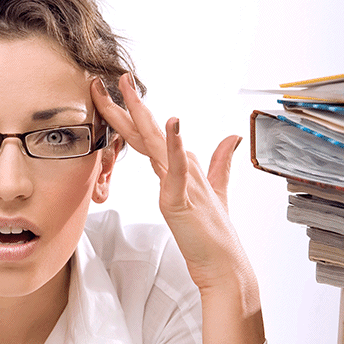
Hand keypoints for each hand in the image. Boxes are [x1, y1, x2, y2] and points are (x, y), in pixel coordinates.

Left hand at [91, 73, 263, 343]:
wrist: (222, 265)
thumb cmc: (212, 234)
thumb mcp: (214, 193)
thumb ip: (219, 164)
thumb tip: (230, 138)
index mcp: (178, 169)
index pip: (148, 136)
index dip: (132, 114)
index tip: (116, 91)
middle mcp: (179, 170)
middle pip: (148, 133)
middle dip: (128, 104)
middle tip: (113, 77)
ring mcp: (181, 183)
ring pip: (157, 143)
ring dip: (143, 116)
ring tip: (130, 90)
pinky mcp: (182, 200)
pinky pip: (177, 169)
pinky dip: (174, 146)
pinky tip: (172, 124)